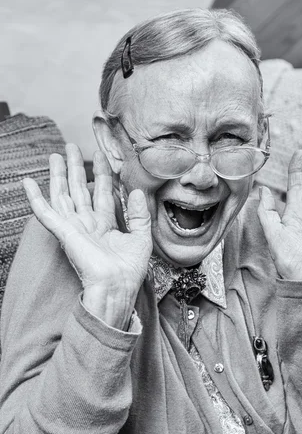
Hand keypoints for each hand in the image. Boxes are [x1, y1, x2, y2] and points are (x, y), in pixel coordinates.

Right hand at [23, 144, 152, 327]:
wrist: (116, 287)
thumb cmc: (129, 270)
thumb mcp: (141, 238)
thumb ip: (139, 214)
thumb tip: (137, 191)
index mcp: (106, 225)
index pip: (103, 193)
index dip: (103, 174)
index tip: (103, 155)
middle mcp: (88, 224)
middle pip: (80, 189)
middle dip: (76, 168)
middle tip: (72, 146)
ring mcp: (74, 228)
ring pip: (63, 195)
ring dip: (58, 175)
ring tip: (55, 155)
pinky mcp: (64, 232)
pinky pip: (45, 212)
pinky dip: (35, 198)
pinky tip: (28, 182)